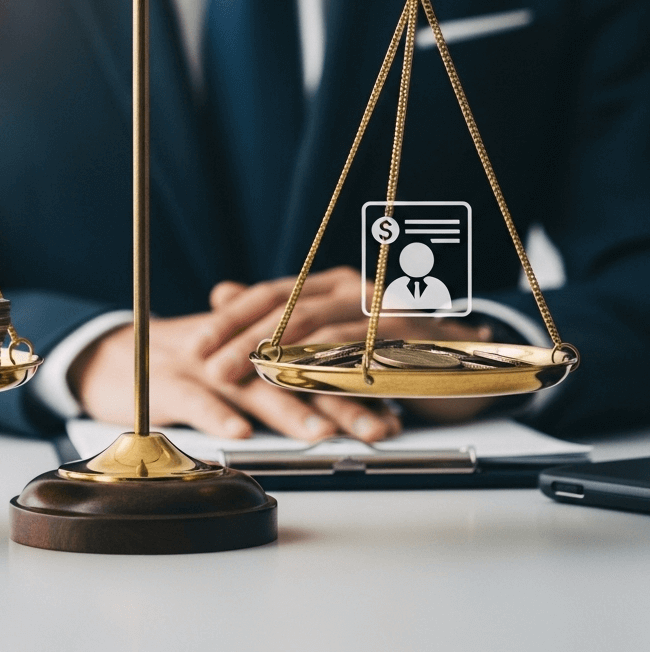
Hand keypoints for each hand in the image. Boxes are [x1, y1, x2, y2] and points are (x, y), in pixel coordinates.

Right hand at [68, 309, 399, 442]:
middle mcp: (236, 350)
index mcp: (257, 344)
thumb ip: (280, 379)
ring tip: (323, 435)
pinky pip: (193, 398)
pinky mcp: (164, 381)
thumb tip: (338, 409)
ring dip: (289, 410)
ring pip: (251, 384)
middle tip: (379, 429)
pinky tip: (239, 433)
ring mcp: (201, 364)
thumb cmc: (186, 367)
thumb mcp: (236, 367)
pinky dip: (216, 414)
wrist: (114, 356)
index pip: (315, 362)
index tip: (395, 413)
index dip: (354, 385)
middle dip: (340, 402)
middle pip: (294, 373)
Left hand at [201, 268, 495, 423]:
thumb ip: (277, 313)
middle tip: (212, 367)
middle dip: (244, 338)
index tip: (197, 345)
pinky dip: (329, 366)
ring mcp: (383, 311)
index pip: (271, 293)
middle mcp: (355, 289)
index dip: (230, 318)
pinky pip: (362, 352)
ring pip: (320, 327)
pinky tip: (301, 382)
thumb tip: (221, 291)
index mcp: (332, 284)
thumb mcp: (326, 331)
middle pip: (288, 308)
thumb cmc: (389, 350)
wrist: (469, 364)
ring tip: (246, 376)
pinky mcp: (409, 340)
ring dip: (278, 354)